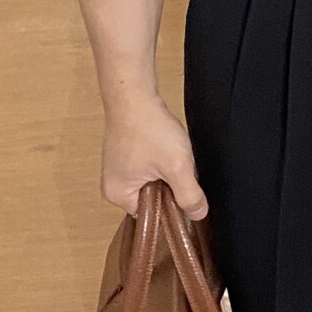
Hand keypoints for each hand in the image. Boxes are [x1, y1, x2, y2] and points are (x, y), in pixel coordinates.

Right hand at [101, 92, 207, 220]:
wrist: (134, 94)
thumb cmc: (149, 129)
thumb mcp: (177, 167)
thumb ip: (189, 195)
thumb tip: (199, 215)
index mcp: (118, 195)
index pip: (153, 216)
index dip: (173, 206)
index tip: (186, 193)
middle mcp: (113, 185)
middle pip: (153, 200)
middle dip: (170, 187)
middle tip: (178, 168)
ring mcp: (118, 168)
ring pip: (153, 182)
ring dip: (167, 172)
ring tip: (169, 156)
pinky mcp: (126, 155)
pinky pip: (149, 168)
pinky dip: (161, 160)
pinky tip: (165, 148)